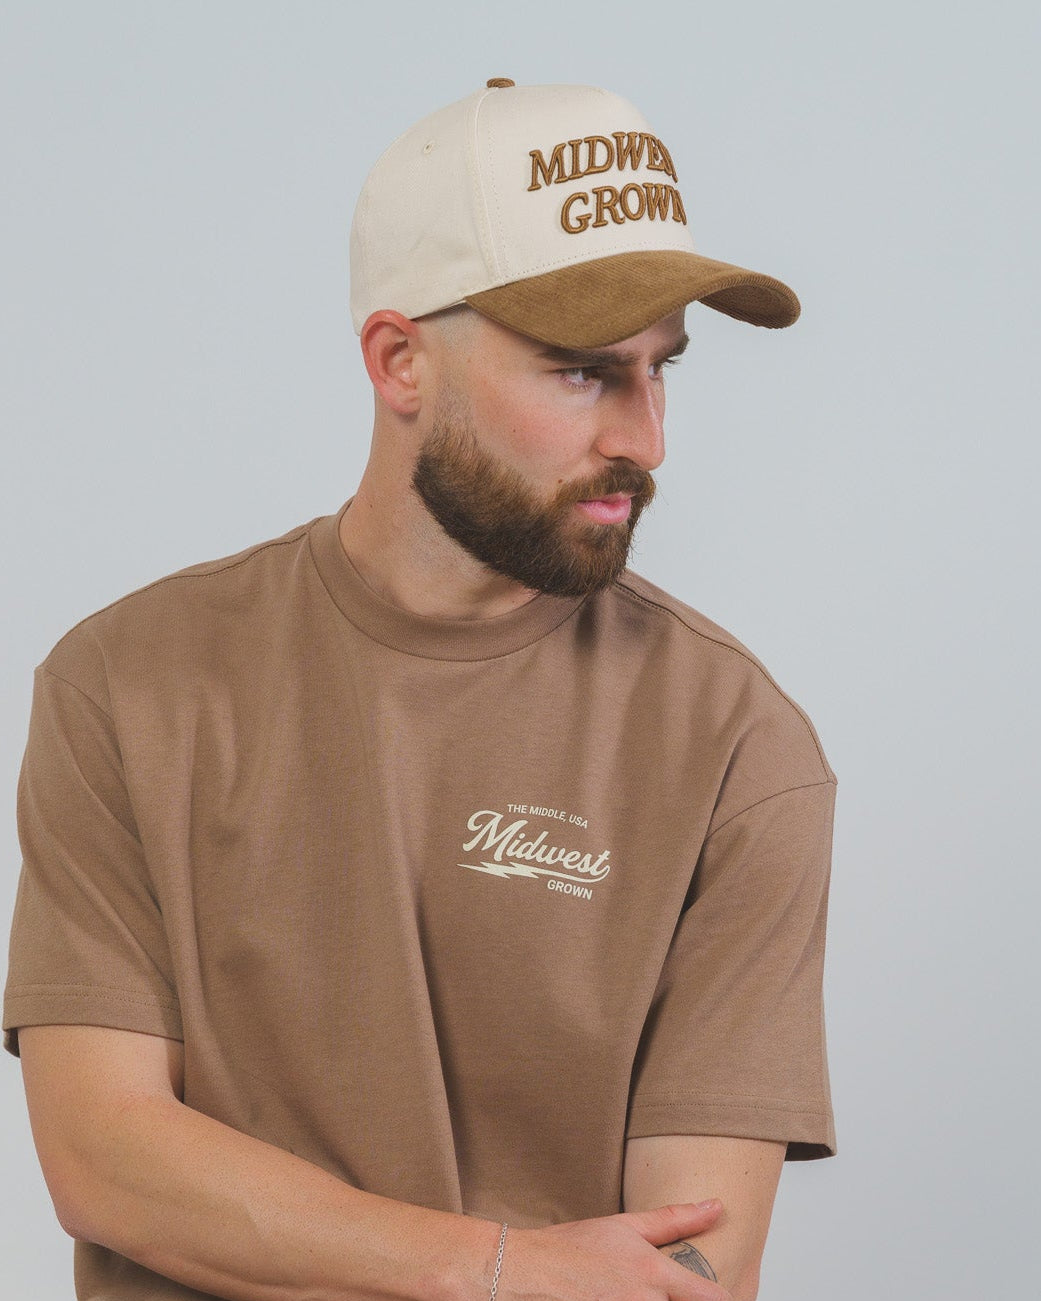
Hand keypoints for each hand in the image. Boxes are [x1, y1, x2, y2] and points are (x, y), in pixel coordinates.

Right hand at [499, 1201, 731, 1300]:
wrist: (530, 1272)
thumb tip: (715, 1206)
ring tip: (633, 1290)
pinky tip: (618, 1299)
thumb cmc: (575, 1247)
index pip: (710, 1297)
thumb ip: (674, 1220)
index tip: (725, 1294)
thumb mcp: (625, 1226)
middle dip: (681, 1299)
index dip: (722, 1298)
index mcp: (653, 1274)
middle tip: (662, 1287)